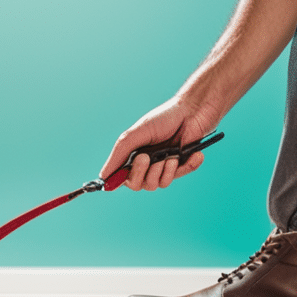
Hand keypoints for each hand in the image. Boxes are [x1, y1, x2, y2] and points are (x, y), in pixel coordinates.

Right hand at [100, 97, 217, 190]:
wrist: (193, 111)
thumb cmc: (163, 119)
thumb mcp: (135, 134)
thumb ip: (119, 154)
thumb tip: (102, 176)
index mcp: (130, 155)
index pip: (119, 177)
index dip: (119, 179)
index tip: (123, 174)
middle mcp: (145, 164)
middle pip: (137, 184)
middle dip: (141, 173)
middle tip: (146, 157)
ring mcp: (162, 166)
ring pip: (157, 184)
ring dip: (164, 170)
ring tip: (172, 154)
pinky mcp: (181, 166)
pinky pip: (180, 176)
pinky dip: (186, 166)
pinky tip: (191, 154)